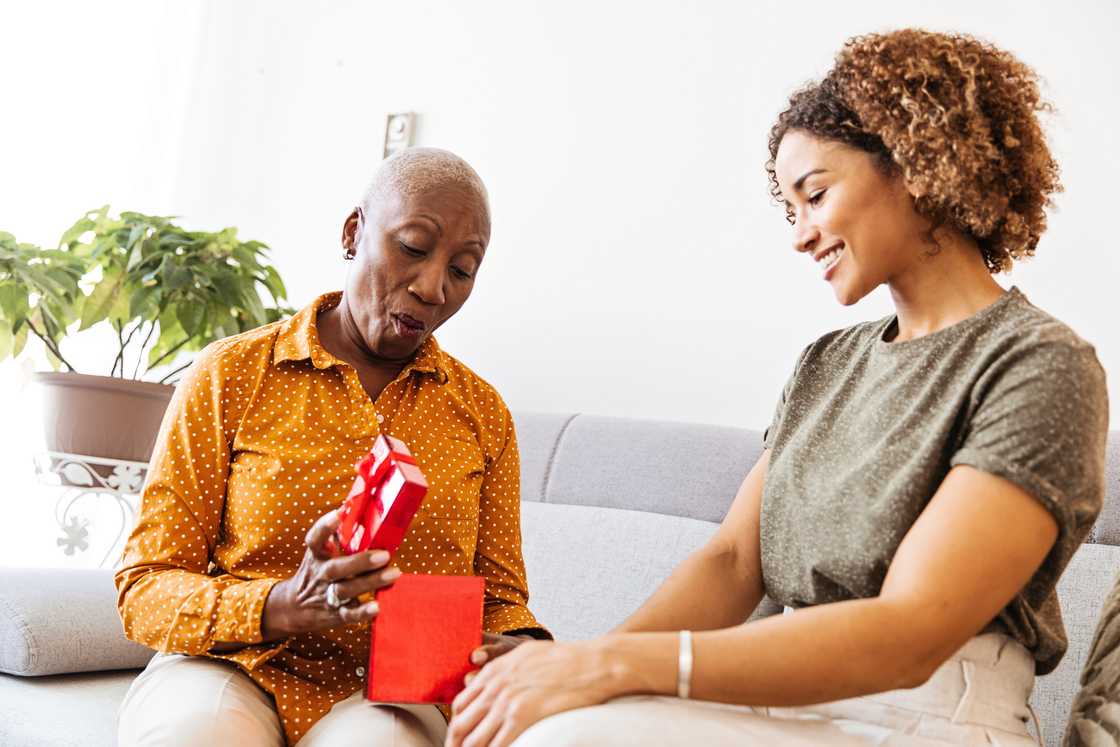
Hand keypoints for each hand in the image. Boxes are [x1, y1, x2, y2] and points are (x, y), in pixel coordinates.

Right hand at [261, 509, 399, 638]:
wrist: (293, 607)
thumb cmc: (316, 573)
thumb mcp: (320, 553)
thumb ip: (337, 536)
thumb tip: (359, 509)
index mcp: (316, 555)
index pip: (316, 539)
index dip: (325, 526)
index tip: (341, 513)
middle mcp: (320, 574)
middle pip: (336, 569)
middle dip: (361, 562)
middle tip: (385, 555)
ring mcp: (326, 595)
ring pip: (346, 590)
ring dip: (370, 582)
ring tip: (394, 574)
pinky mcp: (334, 614)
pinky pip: (348, 614)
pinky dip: (362, 612)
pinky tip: (377, 606)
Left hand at [445, 641, 617, 746]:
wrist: (590, 663)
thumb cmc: (564, 658)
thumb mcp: (524, 654)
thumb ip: (501, 668)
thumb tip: (483, 680)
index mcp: (494, 672)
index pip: (460, 704)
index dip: (456, 725)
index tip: (459, 737)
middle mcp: (495, 687)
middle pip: (460, 724)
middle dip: (456, 743)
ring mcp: (507, 703)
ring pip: (473, 740)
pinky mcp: (522, 717)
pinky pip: (496, 745)